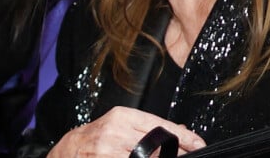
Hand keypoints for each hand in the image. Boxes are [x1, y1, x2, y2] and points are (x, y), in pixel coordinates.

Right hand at [46, 106, 205, 156]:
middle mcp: (115, 131)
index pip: (158, 125)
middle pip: (156, 145)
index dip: (182, 136)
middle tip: (190, 156)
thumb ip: (149, 127)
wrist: (71, 149)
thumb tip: (180, 130)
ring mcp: (109, 150)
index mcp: (122, 116)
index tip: (199, 144)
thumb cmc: (99, 136)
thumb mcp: (122, 124)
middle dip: (176, 153)